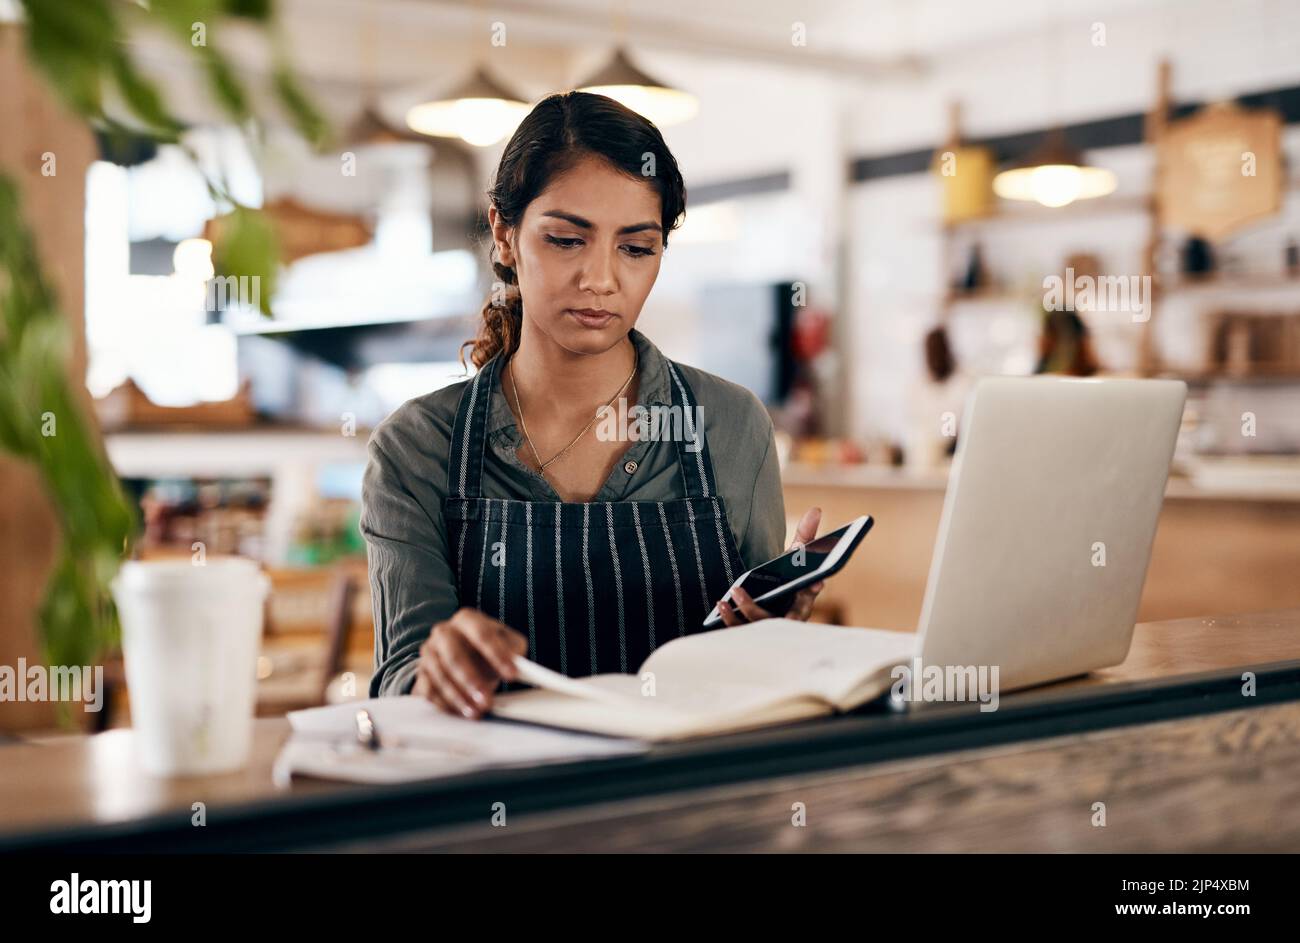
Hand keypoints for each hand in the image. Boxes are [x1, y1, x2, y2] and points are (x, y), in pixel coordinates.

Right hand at [412, 608, 527, 718]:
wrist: (460, 656)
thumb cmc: (487, 651)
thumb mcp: (506, 643)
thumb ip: (515, 650)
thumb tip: (518, 665)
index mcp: (466, 619)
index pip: (482, 634)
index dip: (497, 655)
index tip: (512, 675)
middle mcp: (443, 633)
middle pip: (454, 655)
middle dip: (472, 680)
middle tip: (488, 701)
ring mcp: (429, 653)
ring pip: (440, 675)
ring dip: (459, 696)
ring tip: (477, 712)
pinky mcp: (421, 675)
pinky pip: (429, 691)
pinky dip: (445, 704)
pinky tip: (460, 714)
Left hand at [715, 506, 825, 625]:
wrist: (776, 596)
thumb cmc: (789, 575)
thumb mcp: (797, 556)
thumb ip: (806, 536)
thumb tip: (816, 510)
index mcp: (804, 600)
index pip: (808, 597)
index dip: (812, 591)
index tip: (814, 582)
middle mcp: (789, 617)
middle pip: (776, 621)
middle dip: (755, 609)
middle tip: (737, 590)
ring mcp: (772, 626)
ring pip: (756, 628)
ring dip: (739, 614)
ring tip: (726, 598)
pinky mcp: (756, 630)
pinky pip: (743, 631)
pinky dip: (732, 620)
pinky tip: (721, 604)